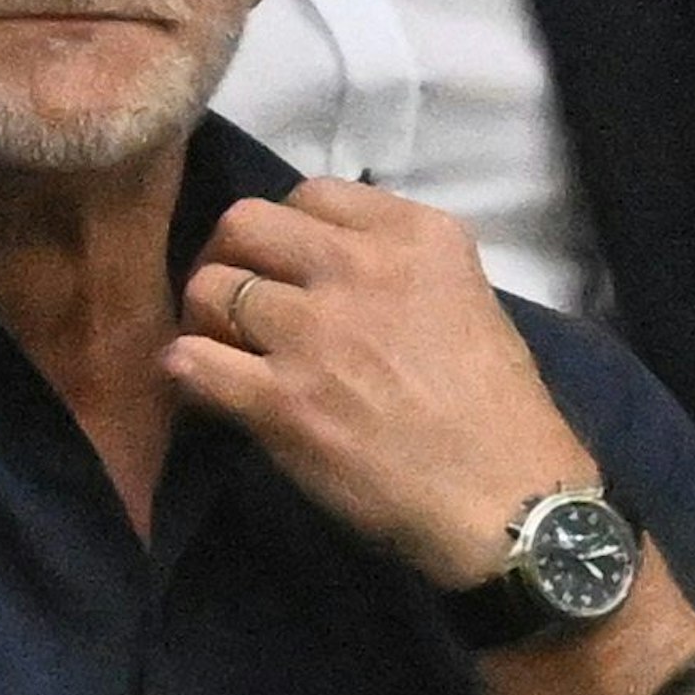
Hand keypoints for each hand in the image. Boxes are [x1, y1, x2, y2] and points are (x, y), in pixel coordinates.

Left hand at [161, 178, 596, 589]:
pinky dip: (186, 371)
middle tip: (233, 297)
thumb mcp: (464, 296)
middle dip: (228, 256)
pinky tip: (202, 387)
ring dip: (204, 319)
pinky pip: (191, 361)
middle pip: (244, 222)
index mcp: (414, 236)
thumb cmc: (495, 410)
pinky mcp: (282, 401)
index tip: (288, 266)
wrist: (509, 504)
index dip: (286, 230)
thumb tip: (324, 260)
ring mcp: (315, 333)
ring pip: (209, 287)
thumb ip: (396, 263)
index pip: (310, 191)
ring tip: (220, 347)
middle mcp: (360, 269)